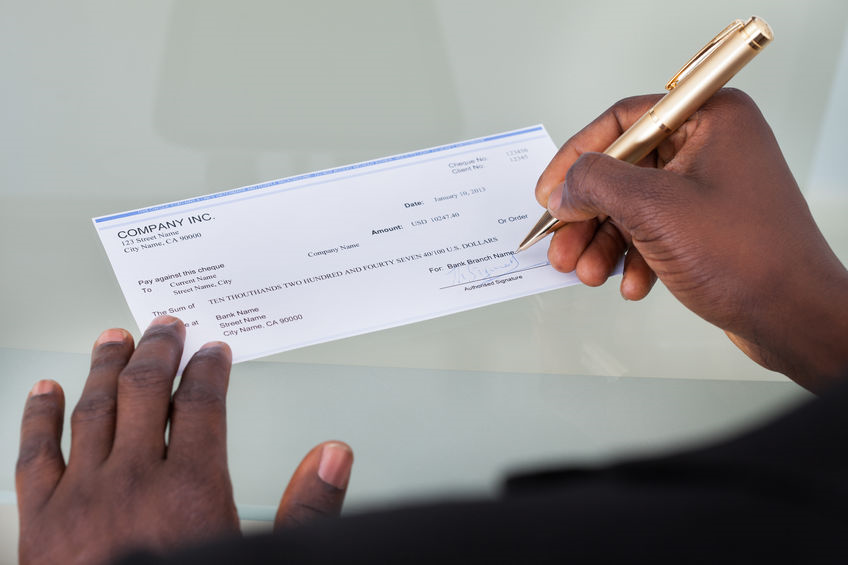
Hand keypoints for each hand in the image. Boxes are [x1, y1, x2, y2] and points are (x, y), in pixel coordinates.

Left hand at [16, 316, 353, 564]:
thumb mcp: (262, 559)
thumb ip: (306, 510)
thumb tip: (332, 457)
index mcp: (192, 491)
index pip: (202, 404)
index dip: (208, 369)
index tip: (212, 351)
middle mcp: (133, 482)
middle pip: (146, 392)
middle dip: (159, 351)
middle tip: (166, 326)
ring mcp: (81, 498)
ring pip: (93, 410)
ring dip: (105, 368)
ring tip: (114, 339)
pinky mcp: (39, 521)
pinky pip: (34, 453)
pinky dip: (39, 416)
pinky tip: (44, 391)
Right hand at [535, 88, 847, 390]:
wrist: (793, 316)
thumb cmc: (747, 256)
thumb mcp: (654, 209)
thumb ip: (597, 185)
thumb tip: (565, 187)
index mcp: (709, 119)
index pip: (623, 120)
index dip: (578, 156)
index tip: (551, 190)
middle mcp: (711, 146)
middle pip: (623, 170)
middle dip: (588, 214)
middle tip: (561, 244)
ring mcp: (710, 187)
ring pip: (634, 206)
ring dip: (605, 242)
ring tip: (587, 273)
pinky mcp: (707, 225)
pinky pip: (654, 231)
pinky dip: (634, 257)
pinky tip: (632, 284)